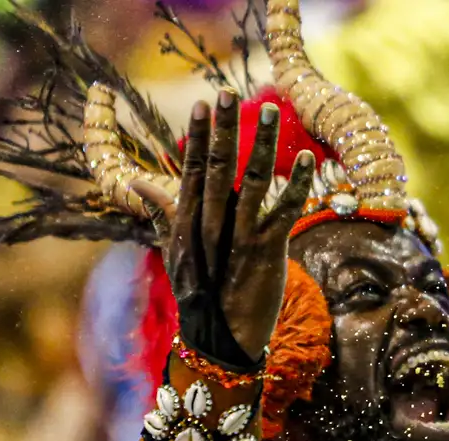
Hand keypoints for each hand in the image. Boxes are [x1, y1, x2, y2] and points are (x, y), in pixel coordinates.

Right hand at [132, 91, 315, 361]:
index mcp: (190, 222)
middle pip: (217, 167)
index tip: (203, 103)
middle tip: (228, 92)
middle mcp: (211, 224)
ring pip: (252, 181)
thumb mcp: (177, 253)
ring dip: (262, 143)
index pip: (192, 169)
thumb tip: (139, 184)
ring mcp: (239, 236)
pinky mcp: (267, 250)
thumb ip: (164, 214)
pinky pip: (284, 211)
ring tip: (269, 110)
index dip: (199, 135)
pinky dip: (299, 184)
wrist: (220, 340)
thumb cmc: (201, 296)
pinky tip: (308, 158)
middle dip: (224, 128)